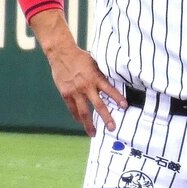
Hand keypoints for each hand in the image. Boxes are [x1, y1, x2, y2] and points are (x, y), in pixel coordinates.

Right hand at [34, 13, 126, 134]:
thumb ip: (102, 73)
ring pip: (83, 111)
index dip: (118, 98)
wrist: (61, 53)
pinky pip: (72, 108)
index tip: (125, 106)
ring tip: (93, 133)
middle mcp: (86, 86)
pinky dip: (76, 116)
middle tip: (112, 128)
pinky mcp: (65, 93)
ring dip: (88, 124)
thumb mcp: (95, 63)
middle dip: (106, 118)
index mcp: (95, 77)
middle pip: (98, 105)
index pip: (110, 90)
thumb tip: (115, 79)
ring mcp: (75, 91)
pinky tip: (80, 122)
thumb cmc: (80, 57)